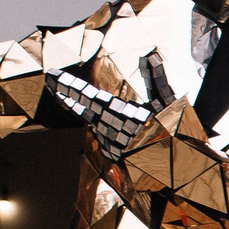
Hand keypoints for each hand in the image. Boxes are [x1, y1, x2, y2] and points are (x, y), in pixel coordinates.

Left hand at [55, 51, 177, 162]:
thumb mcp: (169, 104)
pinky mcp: (114, 156)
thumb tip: (151, 56)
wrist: (179, 172)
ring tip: (78, 103)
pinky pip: (105, 138)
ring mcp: (110, 144)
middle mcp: (109, 129)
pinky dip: (105, 129)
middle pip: (83, 110)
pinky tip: (110, 127)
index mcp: (118, 113)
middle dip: (68, 98)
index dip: (66, 85)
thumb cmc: (175, 137)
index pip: (85, 95)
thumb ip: (157, 79)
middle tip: (54, 88)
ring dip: (88, 113)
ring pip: (95, 123)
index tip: (50, 76)